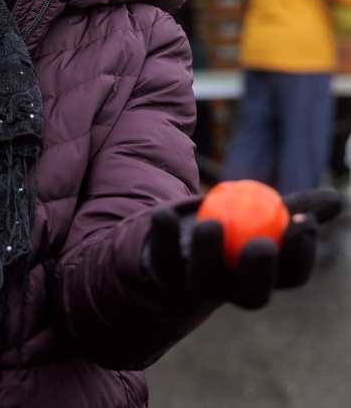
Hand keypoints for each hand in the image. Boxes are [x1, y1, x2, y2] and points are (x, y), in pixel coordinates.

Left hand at [145, 188, 342, 309]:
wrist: (182, 233)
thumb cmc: (236, 222)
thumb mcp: (264, 213)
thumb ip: (296, 206)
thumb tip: (335, 200)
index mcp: (266, 278)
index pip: (291, 275)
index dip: (301, 254)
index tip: (303, 222)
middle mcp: (233, 291)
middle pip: (251, 293)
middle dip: (259, 272)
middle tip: (261, 245)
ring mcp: (197, 289)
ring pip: (203, 281)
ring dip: (208, 253)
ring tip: (212, 224)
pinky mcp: (163, 277)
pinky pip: (161, 259)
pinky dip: (162, 235)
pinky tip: (163, 213)